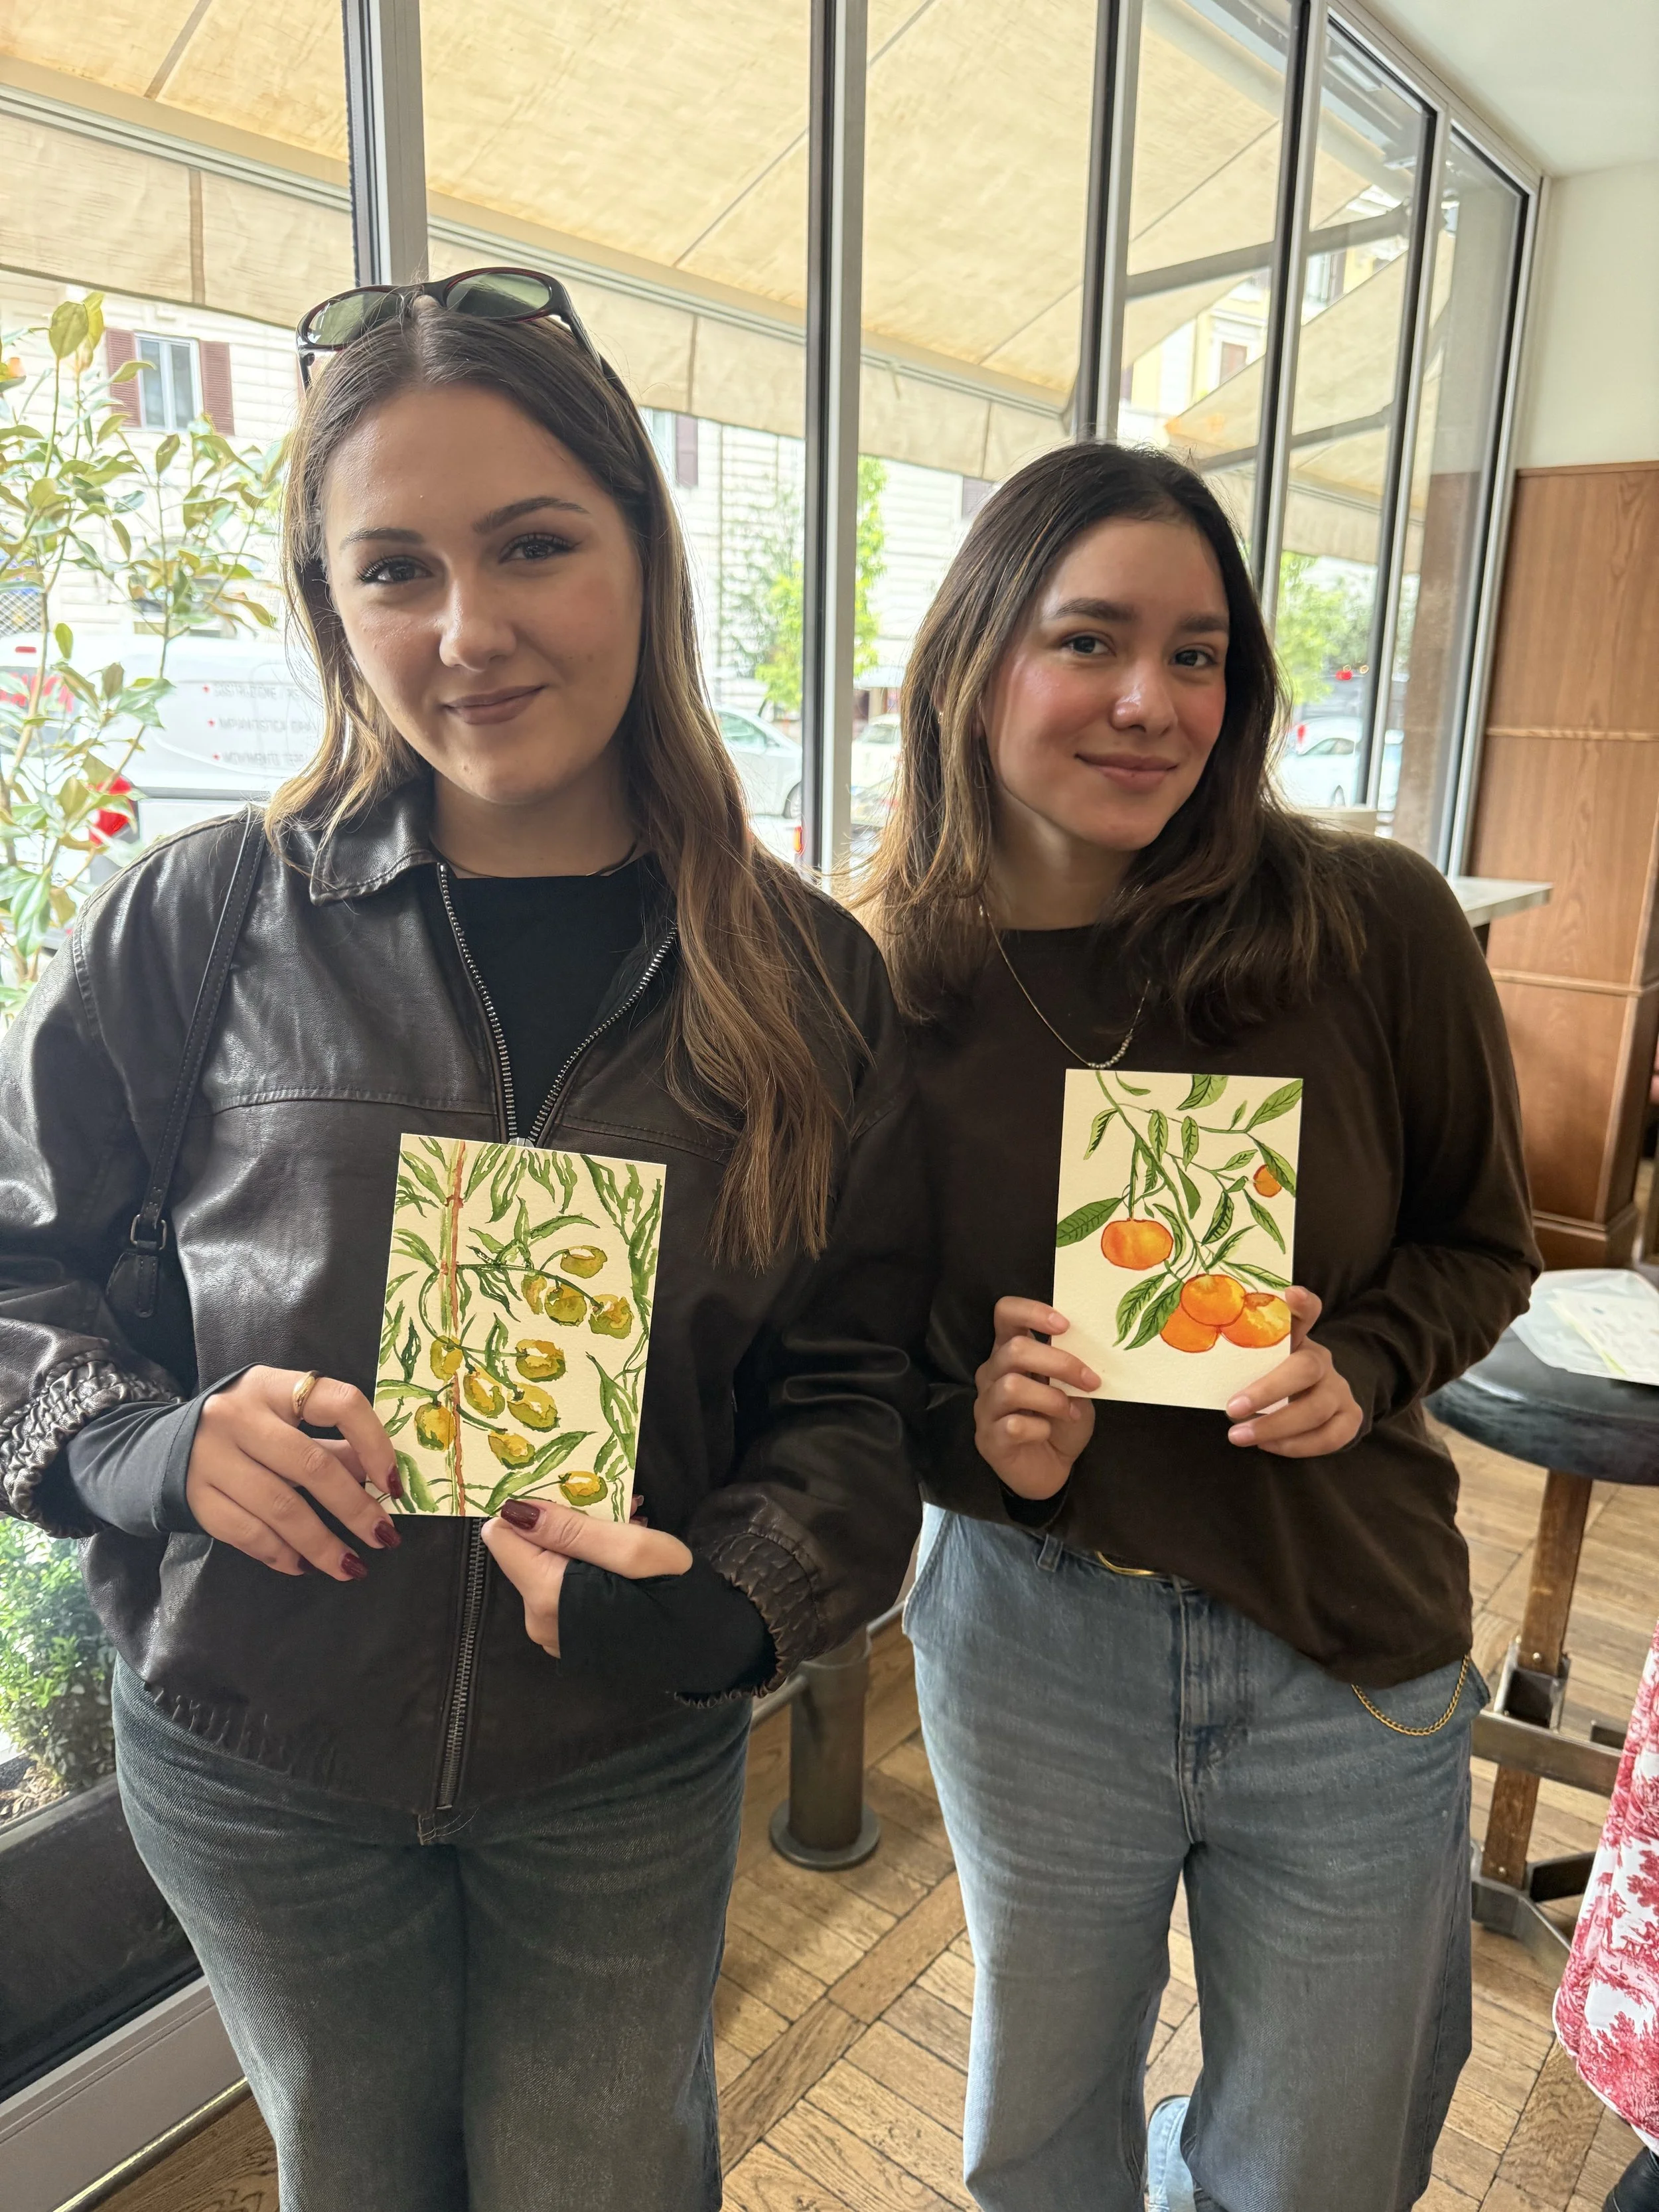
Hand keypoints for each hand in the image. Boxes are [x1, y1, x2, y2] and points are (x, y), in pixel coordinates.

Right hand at [186, 1367, 400, 1580]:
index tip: (393, 1483)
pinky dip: (281, 1554)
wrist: (160, 1447)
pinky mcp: (195, 1497)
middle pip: (311, 1465)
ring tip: (351, 1566)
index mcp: (273, 1386)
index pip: (340, 1403)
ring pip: (281, 1507)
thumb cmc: (242, 1430)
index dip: (375, 1443)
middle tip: (383, 1537)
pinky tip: (304, 1566)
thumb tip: (381, 1478)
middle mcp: (239, 1416)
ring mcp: (212, 1458)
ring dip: (322, 1544)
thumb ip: (332, 1444)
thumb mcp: (285, 1420)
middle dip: (354, 1508)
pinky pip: (248, 1533)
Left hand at [481, 1498, 693, 1655]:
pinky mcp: (569, 1636)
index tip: (564, 1491)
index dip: (528, 1507)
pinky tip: (624, 1557)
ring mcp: (552, 1631)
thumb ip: (571, 1529)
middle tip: (612, 1507)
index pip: (502, 1535)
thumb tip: (513, 1510)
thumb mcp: (633, 1549)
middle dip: (563, 1521)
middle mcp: (536, 1617)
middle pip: (526, 1549)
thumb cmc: (673, 1593)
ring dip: (580, 1540)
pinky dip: (587, 1565)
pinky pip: (563, 1588)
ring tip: (629, 1526)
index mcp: (544, 1593)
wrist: (706, 1649)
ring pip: (548, 1566)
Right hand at [973, 1297, 1098, 1499]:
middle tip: (1090, 1380)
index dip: (1032, 1312)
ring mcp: (986, 1406)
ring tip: (1070, 1412)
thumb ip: (1071, 1368)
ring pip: (1011, 1386)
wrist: (1052, 1468)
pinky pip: (1013, 1425)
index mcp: (1010, 1352)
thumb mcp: (1073, 1388)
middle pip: (1014, 1349)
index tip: (1064, 1325)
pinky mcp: (988, 1439)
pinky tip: (1047, 1433)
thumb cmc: (1060, 1421)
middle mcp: (992, 1373)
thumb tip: (1087, 1348)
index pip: (1006, 1313)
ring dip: (1051, 1398)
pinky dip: (1039, 1427)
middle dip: (1059, 1362)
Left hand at [1224, 1288, 1362, 1456]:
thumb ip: (1239, 1351)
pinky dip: (1298, 1446)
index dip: (1303, 1304)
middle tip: (1232, 1409)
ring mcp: (1340, 1389)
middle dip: (1268, 1391)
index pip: (1306, 1312)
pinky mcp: (1349, 1417)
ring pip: (1316, 1409)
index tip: (1291, 1294)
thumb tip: (1198, 1349)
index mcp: (1298, 1338)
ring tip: (1238, 1436)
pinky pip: (1331, 1436)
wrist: (1313, 1398)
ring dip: (1275, 1427)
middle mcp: (1322, 1359)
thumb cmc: (1271, 1376)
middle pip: (1305, 1368)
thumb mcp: (1257, 1360)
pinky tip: (1269, 1446)